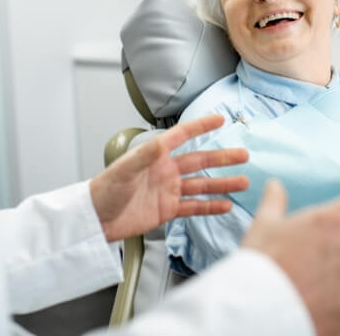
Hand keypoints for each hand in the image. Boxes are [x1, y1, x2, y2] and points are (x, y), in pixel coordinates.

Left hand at [90, 114, 248, 241]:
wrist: (95, 219)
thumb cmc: (104, 190)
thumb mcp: (124, 170)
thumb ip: (144, 156)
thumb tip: (161, 141)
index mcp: (156, 155)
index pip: (182, 136)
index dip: (201, 127)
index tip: (220, 119)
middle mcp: (166, 170)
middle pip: (200, 161)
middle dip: (222, 158)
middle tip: (243, 155)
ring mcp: (168, 190)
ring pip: (201, 185)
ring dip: (222, 183)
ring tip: (243, 182)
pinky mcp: (167, 209)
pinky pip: (193, 207)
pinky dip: (210, 207)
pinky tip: (225, 205)